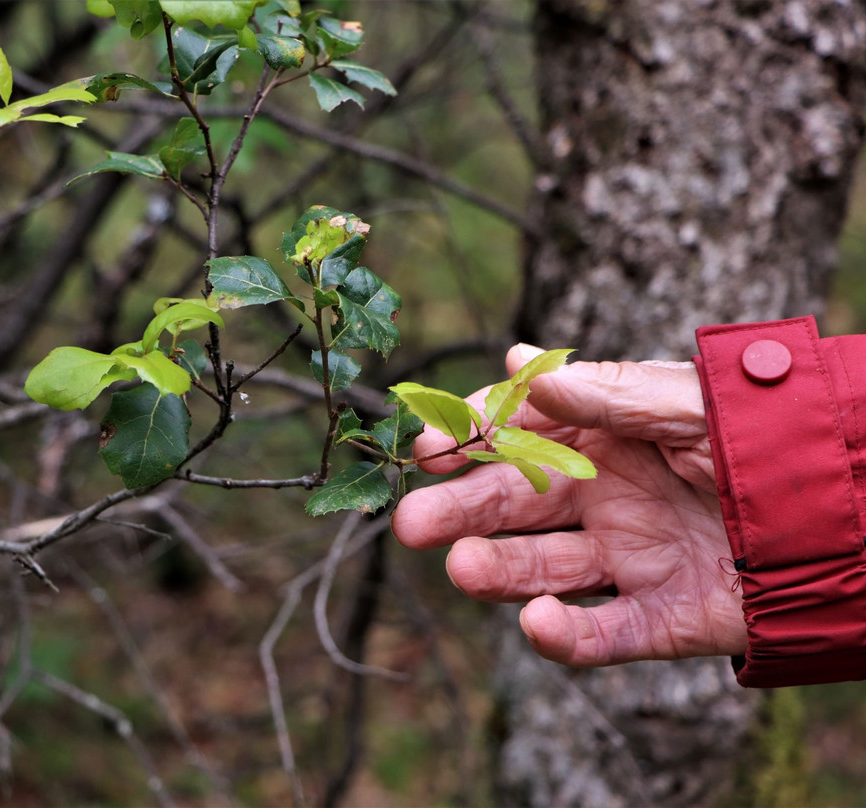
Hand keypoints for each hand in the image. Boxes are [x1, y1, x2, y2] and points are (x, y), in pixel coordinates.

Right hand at [392, 344, 746, 665]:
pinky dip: (568, 638)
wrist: (855, 511)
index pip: (517, 435)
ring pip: (542, 570)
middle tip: (410, 523)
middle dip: (459, 512)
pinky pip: (604, 634)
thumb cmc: (765, 437)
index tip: (429, 447)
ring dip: (496, 573)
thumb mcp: (687, 403)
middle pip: (513, 507)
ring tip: (462, 569)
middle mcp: (604, 497)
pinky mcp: (661, 616)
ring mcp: (628, 558)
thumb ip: (606, 394)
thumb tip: (521, 362)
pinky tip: (540, 625)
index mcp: (604, 438)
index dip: (470, 440)